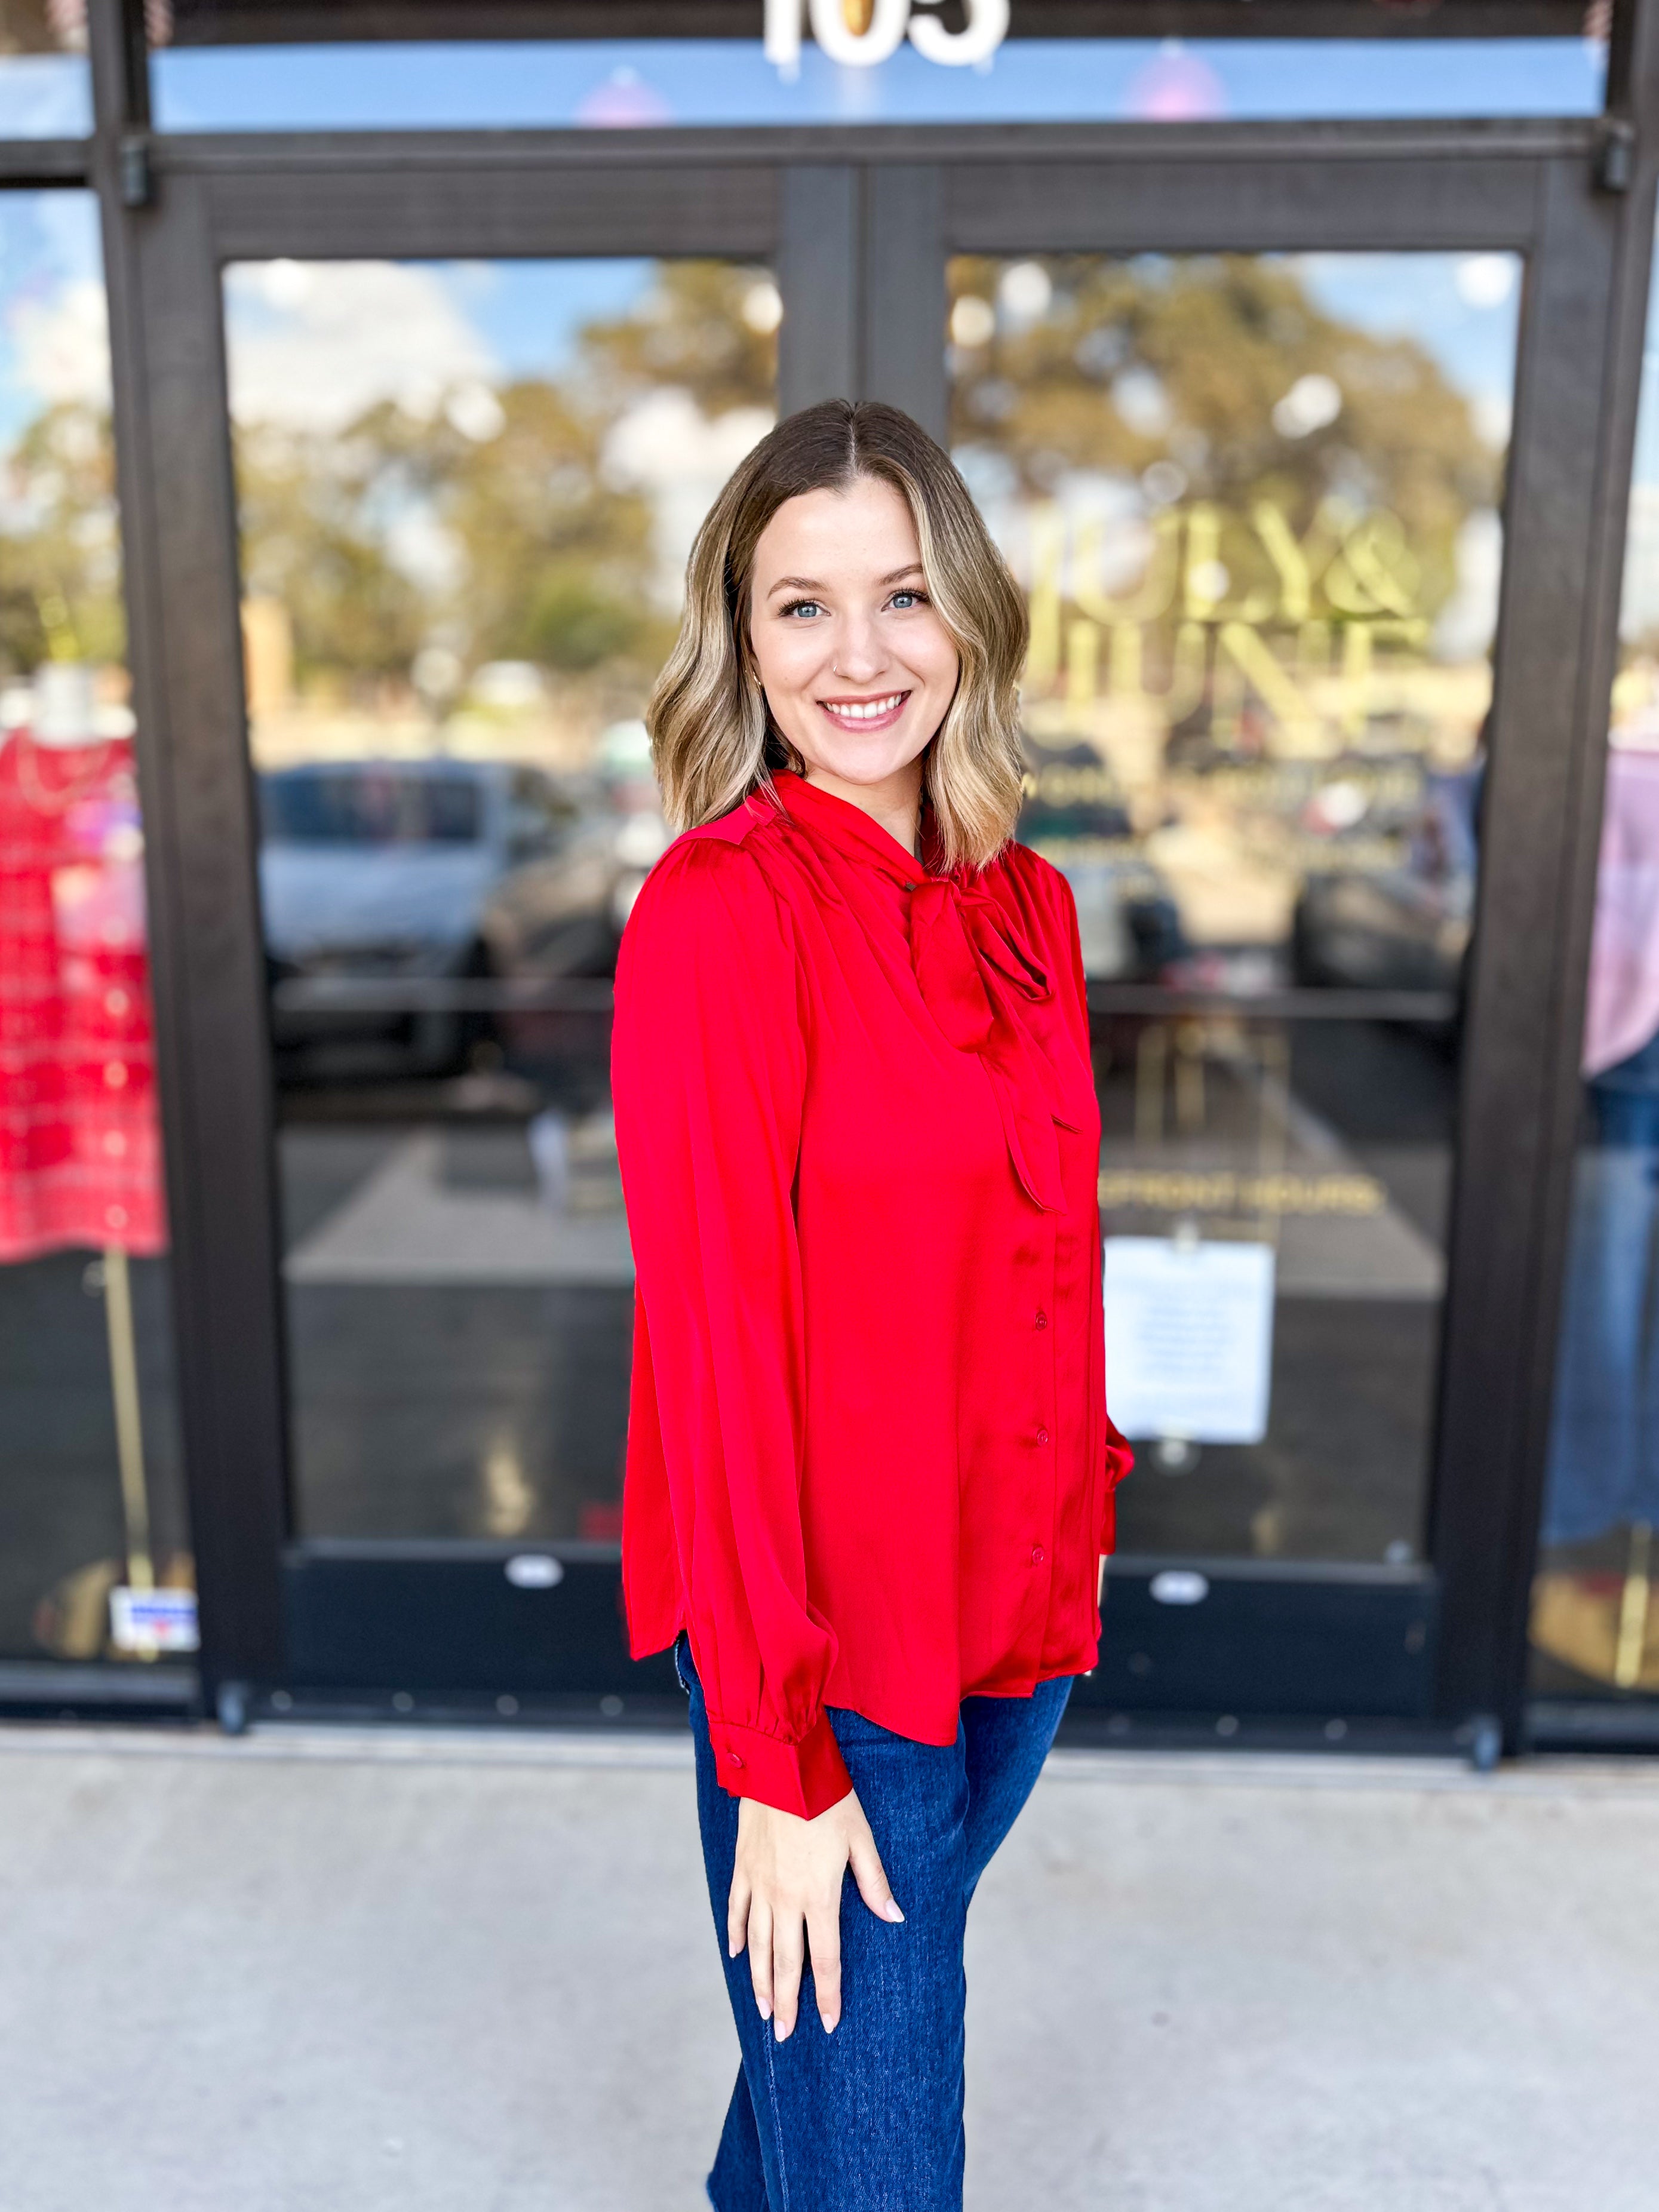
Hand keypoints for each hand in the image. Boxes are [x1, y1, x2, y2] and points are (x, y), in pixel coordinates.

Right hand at [728, 1788, 903, 2039]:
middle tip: (784, 2034)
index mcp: (819, 1895)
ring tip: (762, 2009)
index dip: (826, 1995)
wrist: (782, 1762)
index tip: (826, 2024)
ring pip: (756, 1943)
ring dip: (759, 1980)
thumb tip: (895, 1918)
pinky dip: (734, 1934)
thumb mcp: (861, 1838)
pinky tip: (736, 1954)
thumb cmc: (829, 1797)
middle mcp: (785, 1898)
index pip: (824, 1959)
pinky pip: (736, 1908)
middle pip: (785, 1962)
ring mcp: (759, 1883)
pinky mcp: (743, 1866)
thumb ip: (874, 1882)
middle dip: (787, 2002)